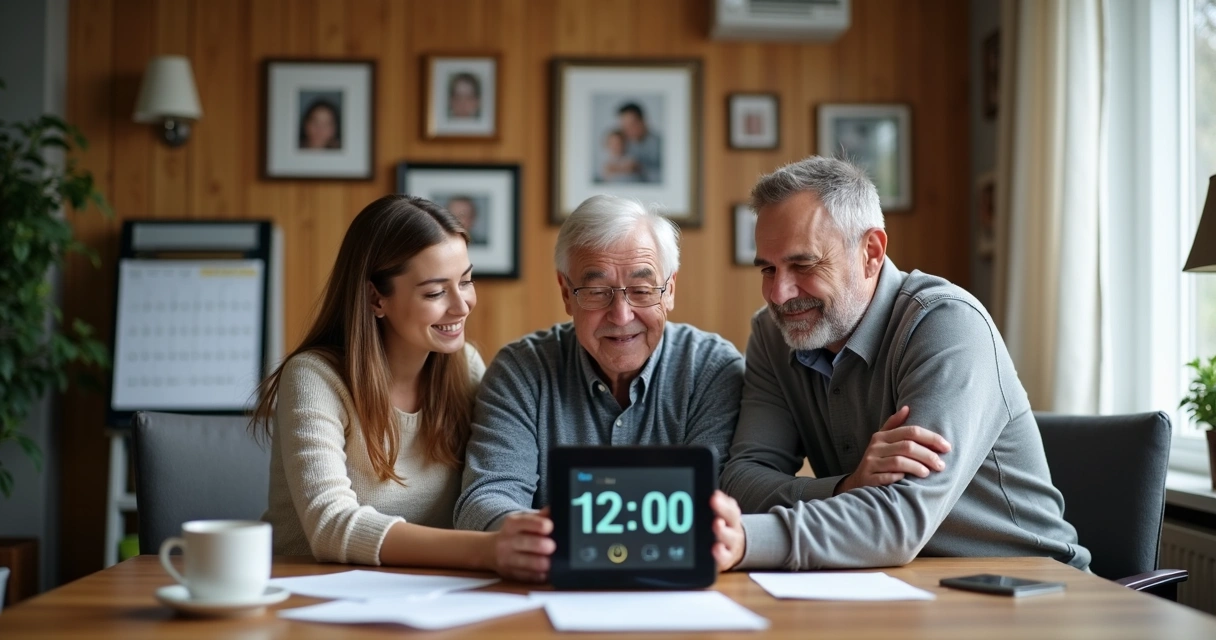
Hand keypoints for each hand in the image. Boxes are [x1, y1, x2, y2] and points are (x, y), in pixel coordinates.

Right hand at [489, 507, 554, 582]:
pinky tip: (548, 571)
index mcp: (512, 524)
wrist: (490, 550)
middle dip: (546, 545)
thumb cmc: (515, 533)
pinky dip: (541, 575)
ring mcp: (507, 559)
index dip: (541, 525)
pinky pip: (530, 577)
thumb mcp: (523, 520)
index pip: (527, 522)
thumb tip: (556, 509)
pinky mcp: (511, 574)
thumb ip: (540, 516)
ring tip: (554, 561)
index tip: (551, 527)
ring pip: (531, 563)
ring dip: (546, 563)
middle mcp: (507, 541)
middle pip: (531, 543)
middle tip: (554, 546)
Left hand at [709, 490, 745, 571]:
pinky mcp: (726, 559)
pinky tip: (716, 548)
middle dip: (723, 510)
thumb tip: (714, 493)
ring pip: (729, 537)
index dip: (724, 501)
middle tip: (715, 504)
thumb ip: (718, 503)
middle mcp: (734, 529)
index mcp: (731, 516)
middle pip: (732, 518)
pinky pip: (724, 557)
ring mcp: (731, 544)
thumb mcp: (724, 515)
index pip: (730, 506)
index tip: (714, 496)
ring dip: (723, 531)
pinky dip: (721, 554)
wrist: (736, 550)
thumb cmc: (724, 529)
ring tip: (717, 524)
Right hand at [835, 405, 952, 494]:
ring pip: (899, 461)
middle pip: (907, 446)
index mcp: (882, 436)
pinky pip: (887, 477)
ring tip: (928, 473)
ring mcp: (871, 462)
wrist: (857, 482)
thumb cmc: (877, 460)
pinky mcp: (868, 478)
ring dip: (917, 467)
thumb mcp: (882, 441)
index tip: (947, 447)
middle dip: (928, 455)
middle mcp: (876, 447)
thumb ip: (894, 425)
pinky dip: (898, 477)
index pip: (911, 431)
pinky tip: (906, 480)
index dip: (931, 438)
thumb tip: (908, 408)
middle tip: (941, 465)